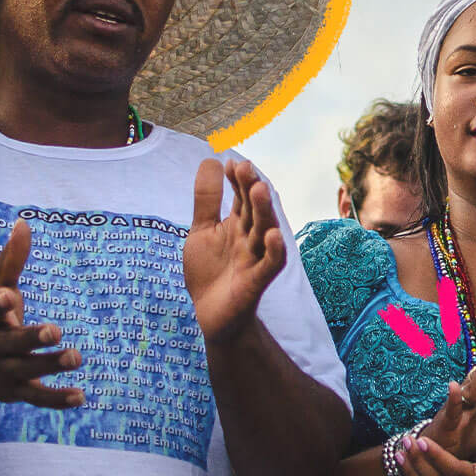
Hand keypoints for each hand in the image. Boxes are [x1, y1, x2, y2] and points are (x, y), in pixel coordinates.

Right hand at [0, 219, 83, 407]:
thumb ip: (11, 260)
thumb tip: (24, 222)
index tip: (8, 297)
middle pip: (13, 343)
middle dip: (31, 338)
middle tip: (55, 331)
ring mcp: (3, 371)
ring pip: (27, 371)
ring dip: (51, 365)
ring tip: (77, 357)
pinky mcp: (15, 391)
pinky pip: (36, 398)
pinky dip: (56, 399)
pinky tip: (80, 397)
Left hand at [184, 160, 285, 340]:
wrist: (212, 314)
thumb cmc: (210, 271)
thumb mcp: (202, 231)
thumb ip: (207, 199)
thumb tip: (210, 160)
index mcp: (237, 225)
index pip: (240, 198)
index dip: (236, 181)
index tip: (230, 162)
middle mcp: (250, 238)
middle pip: (254, 210)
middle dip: (251, 189)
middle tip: (245, 167)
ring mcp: (255, 258)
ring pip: (264, 232)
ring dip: (264, 212)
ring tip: (260, 189)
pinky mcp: (256, 281)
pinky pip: (270, 265)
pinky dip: (274, 251)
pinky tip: (274, 235)